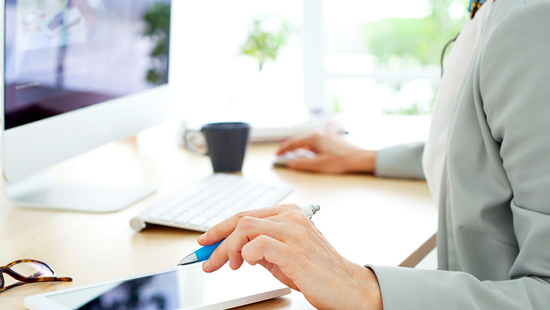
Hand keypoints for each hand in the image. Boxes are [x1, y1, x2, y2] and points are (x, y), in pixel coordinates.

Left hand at [198, 204, 382, 309]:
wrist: (347, 287)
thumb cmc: (318, 271)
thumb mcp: (285, 254)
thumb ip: (263, 246)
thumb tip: (234, 248)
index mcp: (289, 213)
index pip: (247, 215)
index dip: (221, 227)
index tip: (206, 241)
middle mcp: (291, 217)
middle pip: (242, 220)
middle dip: (218, 240)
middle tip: (207, 260)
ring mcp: (294, 231)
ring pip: (245, 228)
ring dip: (228, 249)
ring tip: (229, 265)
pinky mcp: (294, 250)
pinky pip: (258, 245)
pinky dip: (246, 254)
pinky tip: (247, 263)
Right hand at [276, 132, 376, 173]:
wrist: (360, 159)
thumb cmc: (342, 161)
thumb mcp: (319, 165)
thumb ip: (303, 164)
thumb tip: (290, 163)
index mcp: (315, 138)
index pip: (295, 143)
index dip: (284, 149)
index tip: (277, 154)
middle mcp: (320, 133)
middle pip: (300, 140)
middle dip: (291, 147)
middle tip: (282, 154)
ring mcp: (327, 135)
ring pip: (309, 140)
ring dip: (300, 147)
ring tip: (294, 154)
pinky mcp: (332, 139)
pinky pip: (316, 141)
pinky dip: (309, 147)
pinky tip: (310, 153)